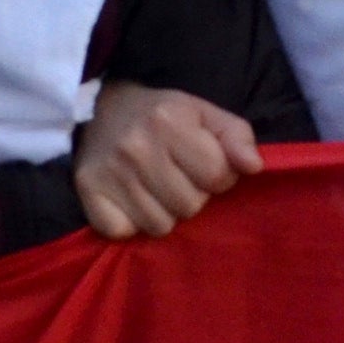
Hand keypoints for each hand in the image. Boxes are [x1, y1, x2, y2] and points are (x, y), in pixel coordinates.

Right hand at [72, 83, 264, 239]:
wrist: (99, 109)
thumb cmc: (162, 116)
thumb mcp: (203, 113)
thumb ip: (236, 136)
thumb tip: (254, 166)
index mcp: (169, 120)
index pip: (217, 176)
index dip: (218, 176)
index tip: (202, 165)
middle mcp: (136, 146)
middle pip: (189, 206)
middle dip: (190, 195)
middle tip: (175, 176)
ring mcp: (109, 172)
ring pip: (160, 226)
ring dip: (162, 212)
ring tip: (153, 188)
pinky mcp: (88, 192)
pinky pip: (124, 233)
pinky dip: (130, 223)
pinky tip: (129, 199)